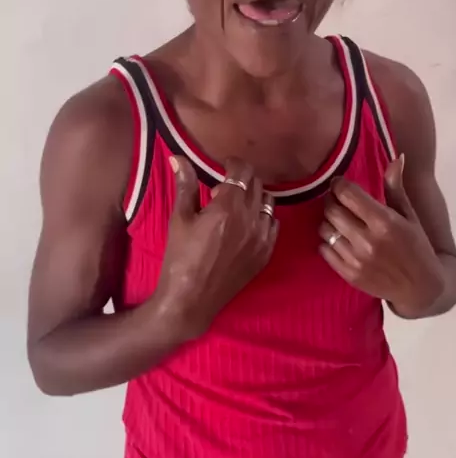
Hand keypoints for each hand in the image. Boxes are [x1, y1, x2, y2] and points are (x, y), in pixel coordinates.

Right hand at [155, 157, 278, 338]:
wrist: (191, 300)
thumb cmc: (180, 257)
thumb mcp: (180, 218)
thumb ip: (185, 184)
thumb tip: (178, 157)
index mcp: (228, 207)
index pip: (242, 171)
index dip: (233, 163)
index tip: (224, 166)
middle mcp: (250, 220)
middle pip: (256, 184)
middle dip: (242, 179)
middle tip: (223, 188)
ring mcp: (262, 238)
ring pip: (268, 203)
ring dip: (254, 196)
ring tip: (236, 206)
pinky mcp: (266, 254)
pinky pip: (274, 225)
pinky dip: (263, 217)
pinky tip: (247, 224)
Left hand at [319, 157, 445, 316]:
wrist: (420, 289)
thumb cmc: (416, 247)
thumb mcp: (409, 216)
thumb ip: (395, 187)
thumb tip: (396, 157)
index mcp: (384, 222)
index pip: (347, 194)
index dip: (339, 184)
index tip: (340, 183)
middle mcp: (367, 241)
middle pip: (331, 210)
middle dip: (331, 200)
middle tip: (337, 199)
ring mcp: (356, 260)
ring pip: (325, 229)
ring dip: (328, 221)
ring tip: (339, 219)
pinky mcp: (348, 275)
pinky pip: (324, 250)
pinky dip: (328, 241)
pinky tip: (339, 238)